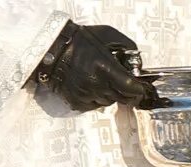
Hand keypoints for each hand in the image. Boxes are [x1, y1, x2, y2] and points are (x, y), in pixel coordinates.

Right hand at [38, 22, 154, 111]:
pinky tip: (92, 87)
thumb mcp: (107, 35)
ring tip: (103, 81)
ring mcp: (85, 95)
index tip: (139, 87)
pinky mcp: (76, 101)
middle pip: (123, 98)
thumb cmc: (80, 40)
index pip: (131, 88)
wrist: (50, 47)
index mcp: (105, 68)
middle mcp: (96, 85)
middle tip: (125, 85)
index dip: (138, 89)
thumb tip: (139, 63)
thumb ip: (127, 47)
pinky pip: (94, 106)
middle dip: (127, 93)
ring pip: (109, 102)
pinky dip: (96, 99)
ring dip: (110, 95)